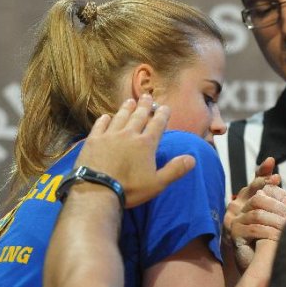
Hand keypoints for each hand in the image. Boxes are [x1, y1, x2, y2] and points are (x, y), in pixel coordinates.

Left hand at [75, 96, 195, 206]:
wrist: (98, 190)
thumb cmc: (130, 188)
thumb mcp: (157, 183)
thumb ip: (175, 170)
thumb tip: (192, 158)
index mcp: (146, 144)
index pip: (157, 124)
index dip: (162, 115)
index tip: (165, 107)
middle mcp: (129, 134)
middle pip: (138, 116)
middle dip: (144, 106)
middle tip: (146, 96)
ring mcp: (110, 135)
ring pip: (120, 117)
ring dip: (126, 108)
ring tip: (130, 101)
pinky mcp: (94, 140)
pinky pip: (100, 125)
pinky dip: (104, 120)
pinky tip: (106, 117)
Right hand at [224, 157, 278, 234]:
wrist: (255, 262)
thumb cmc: (269, 235)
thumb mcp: (282, 217)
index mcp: (251, 198)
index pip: (256, 180)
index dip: (263, 171)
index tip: (271, 161)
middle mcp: (241, 205)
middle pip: (253, 191)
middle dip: (267, 187)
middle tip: (284, 191)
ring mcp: (235, 218)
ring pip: (256, 212)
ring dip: (274, 216)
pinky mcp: (235, 233)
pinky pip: (253, 229)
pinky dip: (268, 231)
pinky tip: (279, 235)